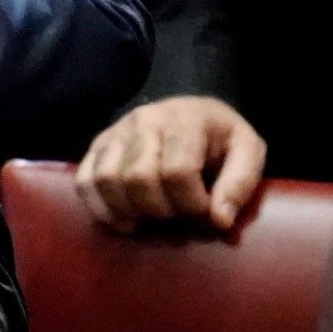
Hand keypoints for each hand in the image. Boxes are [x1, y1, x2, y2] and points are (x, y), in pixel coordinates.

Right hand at [75, 96, 269, 231]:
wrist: (193, 111)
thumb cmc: (221, 137)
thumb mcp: (248, 152)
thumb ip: (240, 184)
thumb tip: (218, 220)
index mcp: (185, 120)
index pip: (177, 171)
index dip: (191, 204)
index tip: (205, 214)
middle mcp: (144, 120)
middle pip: (139, 178)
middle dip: (161, 210)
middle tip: (178, 217)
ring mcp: (117, 131)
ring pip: (107, 180)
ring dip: (129, 211)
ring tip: (150, 220)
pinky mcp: (99, 144)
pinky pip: (84, 179)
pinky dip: (98, 206)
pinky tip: (122, 220)